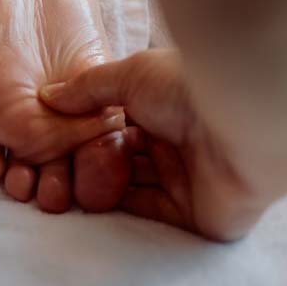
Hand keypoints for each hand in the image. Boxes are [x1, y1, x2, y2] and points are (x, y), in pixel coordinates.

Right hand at [40, 48, 267, 239]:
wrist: (238, 126)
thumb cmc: (186, 88)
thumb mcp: (128, 74)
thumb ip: (87, 88)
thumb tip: (48, 96)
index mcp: (162, 105)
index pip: (116, 119)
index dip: (85, 125)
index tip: (53, 129)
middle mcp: (173, 140)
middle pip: (120, 152)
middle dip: (87, 156)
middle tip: (53, 159)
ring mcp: (182, 176)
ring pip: (129, 182)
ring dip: (98, 180)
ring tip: (63, 178)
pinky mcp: (188, 211)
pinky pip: (144, 210)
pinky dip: (116, 204)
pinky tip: (87, 195)